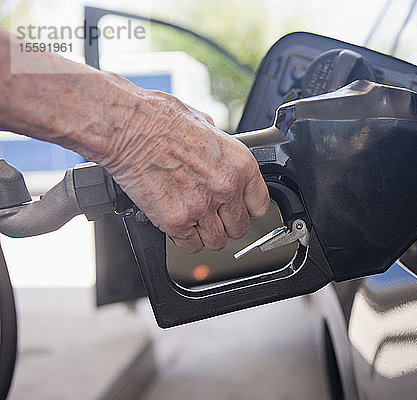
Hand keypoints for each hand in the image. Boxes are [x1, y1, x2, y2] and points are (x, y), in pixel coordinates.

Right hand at [101, 90, 269, 252]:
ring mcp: (202, 207)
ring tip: (194, 222)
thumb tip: (220, 158)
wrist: (128, 128)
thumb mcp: (207, 126)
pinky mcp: (176, 221)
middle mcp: (226, 188)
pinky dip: (184, 239)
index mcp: (240, 164)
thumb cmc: (160, 120)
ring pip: (217, 242)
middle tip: (212, 216)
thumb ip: (220, 151)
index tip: (238, 209)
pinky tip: (177, 224)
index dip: (246, 209)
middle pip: (240, 228)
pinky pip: (190, 245)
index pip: (260, 206)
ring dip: (206, 235)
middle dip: (226, 224)